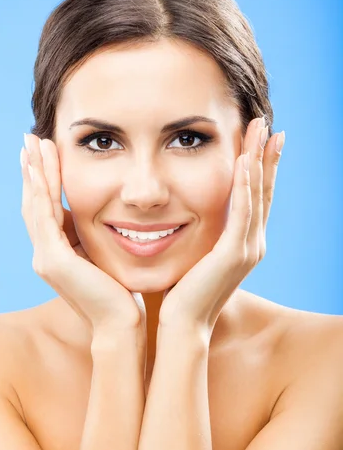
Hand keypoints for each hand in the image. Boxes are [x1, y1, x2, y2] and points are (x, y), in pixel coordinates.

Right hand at [20, 134, 146, 336]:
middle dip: (33, 169)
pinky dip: (41, 190)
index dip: (43, 179)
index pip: (46, 208)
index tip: (44, 152)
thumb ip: (94, 238)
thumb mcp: (103, 256)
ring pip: (35, 204)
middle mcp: (44, 254)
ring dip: (34, 172)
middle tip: (30, 138)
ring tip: (33, 144)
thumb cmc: (120, 293)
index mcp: (57, 252)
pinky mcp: (53, 260)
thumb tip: (104, 214)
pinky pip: (44, 216)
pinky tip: (40, 168)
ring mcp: (45, 257)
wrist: (122, 325)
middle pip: (34, 202)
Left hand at [158, 117, 284, 333]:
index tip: (261, 139)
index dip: (260, 167)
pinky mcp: (234, 254)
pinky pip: (243, 213)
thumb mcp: (196, 254)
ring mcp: (247, 249)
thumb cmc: (182, 292)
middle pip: (264, 190)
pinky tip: (244, 160)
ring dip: (259, 160)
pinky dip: (246, 186)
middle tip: (268, 124)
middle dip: (266, 155)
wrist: (181, 325)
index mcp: (243, 243)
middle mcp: (253, 244)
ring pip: (257, 195)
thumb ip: (201, 234)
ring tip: (260, 131)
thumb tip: (185, 213)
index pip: (256, 197)